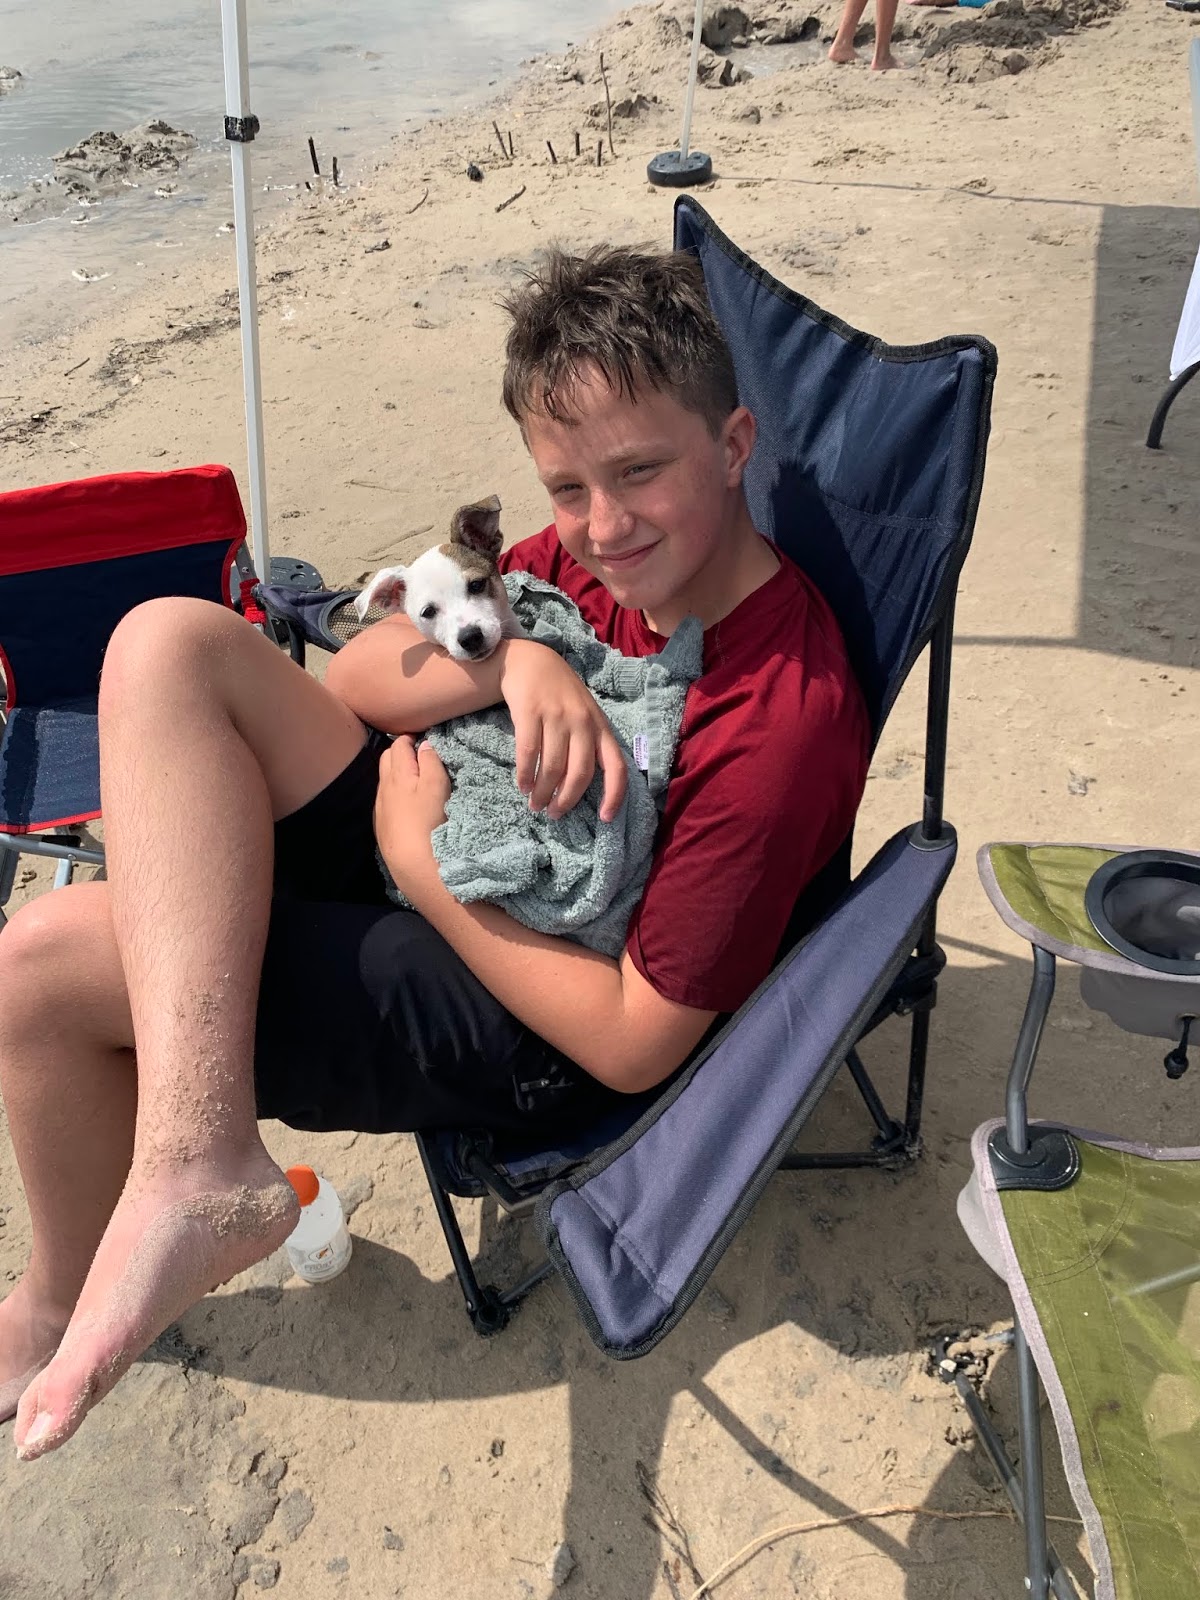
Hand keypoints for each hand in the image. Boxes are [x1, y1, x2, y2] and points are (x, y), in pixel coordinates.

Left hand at [374, 736, 450, 895]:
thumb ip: (430, 761)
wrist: (411, 862)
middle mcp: (384, 786)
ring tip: (416, 777)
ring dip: (397, 772)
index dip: (412, 738)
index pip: (399, 744)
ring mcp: (380, 806)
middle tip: (421, 755)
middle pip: (387, 758)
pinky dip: (395, 791)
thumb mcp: (436, 786)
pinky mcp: (382, 824)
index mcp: (398, 773)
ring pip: (385, 779)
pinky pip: (385, 798)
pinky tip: (407, 803)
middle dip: (401, 751)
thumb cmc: (429, 821)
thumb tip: (424, 744)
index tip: (427, 740)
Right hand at [498, 639, 626, 822]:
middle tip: (554, 814)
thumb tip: (581, 787)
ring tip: (535, 804)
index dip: (614, 795)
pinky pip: (528, 752)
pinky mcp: (530, 711)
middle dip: (566, 800)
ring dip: (543, 792)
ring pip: (552, 767)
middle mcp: (582, 722)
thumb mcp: (585, 715)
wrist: (532, 661)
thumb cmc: (562, 695)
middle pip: (579, 773)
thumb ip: (589, 744)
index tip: (604, 819)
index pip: (616, 766)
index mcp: (601, 727)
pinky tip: (523, 786)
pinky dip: (525, 774)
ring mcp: (556, 716)